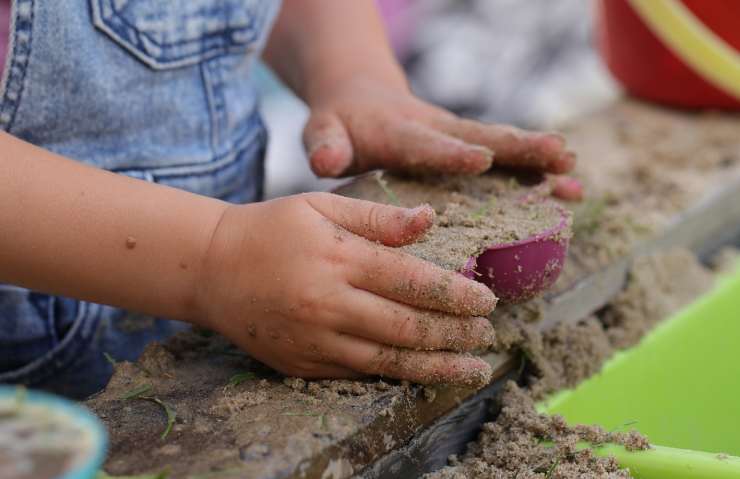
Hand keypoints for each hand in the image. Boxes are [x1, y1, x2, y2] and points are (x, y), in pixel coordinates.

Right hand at [195, 193, 497, 385]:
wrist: (210, 269)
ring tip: (473, 369)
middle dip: (456, 334)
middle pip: (409, 327)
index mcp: (339, 258)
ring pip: (390, 361)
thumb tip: (431, 220)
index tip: (488, 301)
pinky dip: (397, 376)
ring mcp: (314, 340)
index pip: (413, 281)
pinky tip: (424, 375)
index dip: (457, 294)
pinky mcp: (302, 364)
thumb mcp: (321, 206)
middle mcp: (329, 304)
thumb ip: (378, 217)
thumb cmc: (271, 229)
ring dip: (438, 367)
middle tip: (487, 334)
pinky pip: (359, 374)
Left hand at [303, 77, 582, 200]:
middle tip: (559, 155)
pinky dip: (537, 172)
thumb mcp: (324, 131)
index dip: (451, 153)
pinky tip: (570, 189)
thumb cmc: (341, 124)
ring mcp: (457, 138)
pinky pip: (506, 159)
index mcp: (399, 132)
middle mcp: (436, 131)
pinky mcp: (469, 146)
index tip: (481, 159)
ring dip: (538, 160)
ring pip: (502, 146)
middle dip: (519, 148)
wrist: (361, 96)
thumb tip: (326, 160)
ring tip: (575, 174)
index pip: (426, 144)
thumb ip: (325, 144)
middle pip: (481, 137)